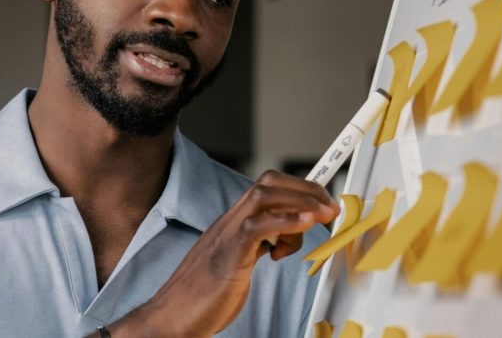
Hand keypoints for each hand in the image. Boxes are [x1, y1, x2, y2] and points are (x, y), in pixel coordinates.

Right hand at [107, 170, 338, 337]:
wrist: (171, 317)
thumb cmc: (201, 296)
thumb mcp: (238, 263)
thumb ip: (257, 247)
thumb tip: (281, 240)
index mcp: (233, 225)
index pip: (267, 189)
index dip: (298, 188)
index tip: (323, 201)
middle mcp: (230, 223)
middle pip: (268, 183)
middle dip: (305, 189)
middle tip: (330, 208)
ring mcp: (227, 236)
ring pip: (263, 196)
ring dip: (299, 200)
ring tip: (321, 216)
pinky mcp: (229, 255)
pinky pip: (257, 227)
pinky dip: (284, 222)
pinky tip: (304, 224)